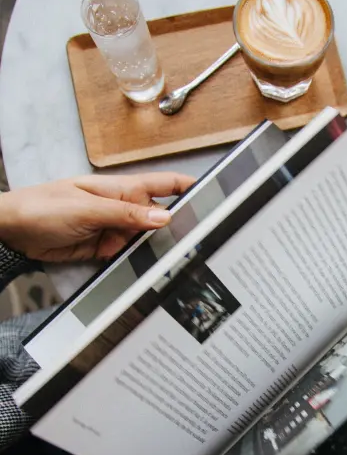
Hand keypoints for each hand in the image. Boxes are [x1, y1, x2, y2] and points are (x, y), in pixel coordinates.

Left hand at [0, 172, 194, 261]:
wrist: (10, 232)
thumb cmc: (42, 207)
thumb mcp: (88, 209)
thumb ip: (127, 214)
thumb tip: (165, 216)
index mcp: (122, 189)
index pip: (165, 184)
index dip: (191, 187)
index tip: (217, 196)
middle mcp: (123, 208)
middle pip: (162, 216)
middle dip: (182, 225)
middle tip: (205, 239)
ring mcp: (115, 230)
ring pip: (148, 240)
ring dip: (160, 249)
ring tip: (183, 259)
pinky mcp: (105, 250)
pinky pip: (129, 258)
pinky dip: (140, 264)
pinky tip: (153, 271)